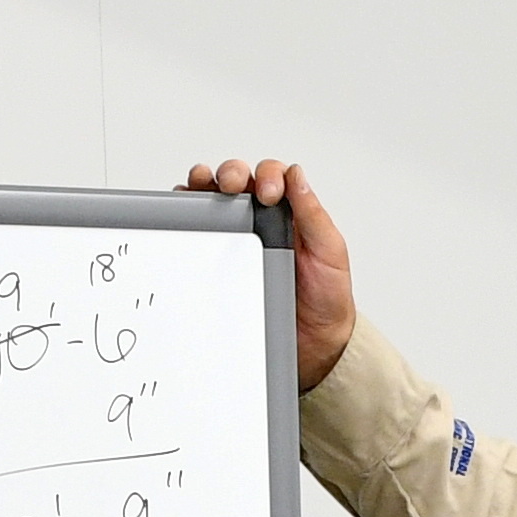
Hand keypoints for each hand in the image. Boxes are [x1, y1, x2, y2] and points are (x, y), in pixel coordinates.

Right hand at [182, 157, 353, 381]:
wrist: (313, 344)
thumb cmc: (326, 299)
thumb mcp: (329, 252)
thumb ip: (313, 214)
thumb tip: (296, 176)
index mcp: (290, 211)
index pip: (272, 177)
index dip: (267, 175)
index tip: (269, 193)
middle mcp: (262, 220)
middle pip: (237, 180)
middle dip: (229, 173)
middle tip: (231, 185)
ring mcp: (239, 240)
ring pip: (213, 200)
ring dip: (203, 187)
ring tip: (200, 187)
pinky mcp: (221, 263)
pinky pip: (201, 234)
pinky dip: (189, 220)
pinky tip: (188, 219)